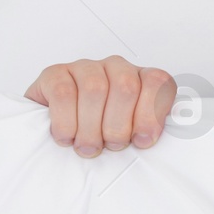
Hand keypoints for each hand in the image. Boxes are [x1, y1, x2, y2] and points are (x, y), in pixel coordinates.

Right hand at [25, 56, 176, 156]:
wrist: (57, 121)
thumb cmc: (103, 129)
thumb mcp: (132, 132)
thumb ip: (145, 131)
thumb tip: (147, 140)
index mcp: (141, 78)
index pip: (158, 83)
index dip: (151, 114)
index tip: (142, 141)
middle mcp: (116, 67)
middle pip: (126, 87)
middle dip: (119, 125)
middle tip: (111, 145)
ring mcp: (85, 67)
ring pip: (95, 89)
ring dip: (92, 127)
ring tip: (89, 146)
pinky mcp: (55, 73)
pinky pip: (63, 93)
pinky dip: (66, 121)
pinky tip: (67, 136)